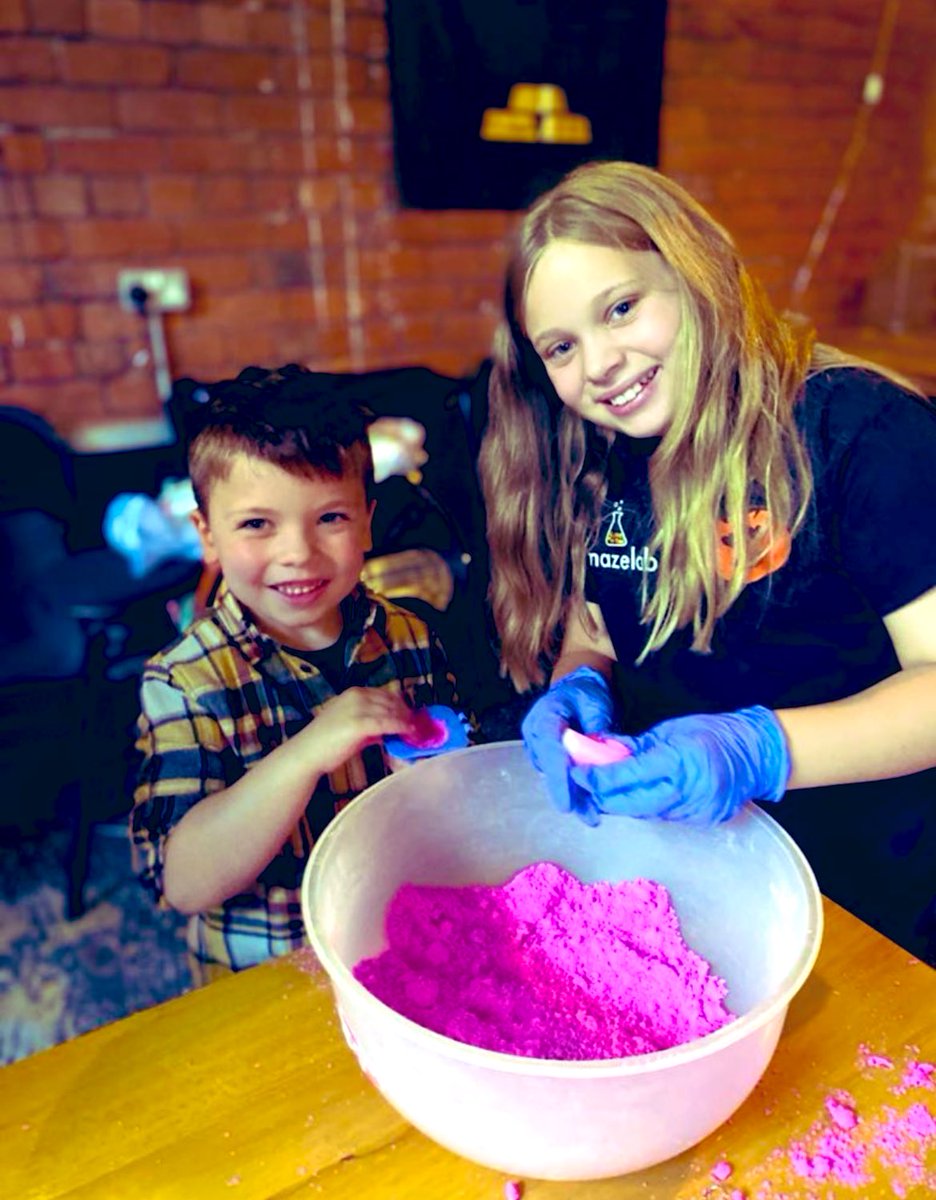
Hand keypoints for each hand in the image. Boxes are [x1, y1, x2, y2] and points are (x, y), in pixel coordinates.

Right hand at [299, 687, 413, 775]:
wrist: (307, 753)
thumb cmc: (327, 743)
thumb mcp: (351, 726)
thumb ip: (371, 725)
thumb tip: (391, 729)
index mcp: (354, 693)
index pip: (386, 694)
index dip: (402, 705)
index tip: (412, 716)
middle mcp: (356, 696)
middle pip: (392, 701)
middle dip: (407, 713)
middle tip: (419, 726)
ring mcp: (357, 708)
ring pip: (391, 711)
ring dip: (407, 720)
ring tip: (417, 731)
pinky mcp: (358, 724)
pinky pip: (386, 723)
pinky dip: (400, 727)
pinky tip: (408, 733)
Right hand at [521, 666, 613, 819]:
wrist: (576, 688)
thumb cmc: (585, 693)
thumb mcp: (595, 704)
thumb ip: (597, 727)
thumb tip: (605, 750)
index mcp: (544, 716)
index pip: (549, 749)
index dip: (558, 778)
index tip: (566, 804)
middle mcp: (535, 734)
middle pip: (550, 769)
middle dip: (569, 795)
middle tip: (590, 817)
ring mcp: (540, 748)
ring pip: (555, 777)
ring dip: (574, 797)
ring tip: (593, 816)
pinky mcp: (548, 758)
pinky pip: (561, 776)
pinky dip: (575, 790)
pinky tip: (590, 806)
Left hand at [570, 706, 789, 824]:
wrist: (756, 754)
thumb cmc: (712, 733)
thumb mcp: (670, 730)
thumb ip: (636, 746)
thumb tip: (601, 752)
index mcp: (678, 761)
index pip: (627, 775)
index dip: (597, 777)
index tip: (576, 774)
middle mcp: (687, 791)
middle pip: (630, 804)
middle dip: (602, 797)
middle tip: (583, 787)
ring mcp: (695, 811)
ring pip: (644, 813)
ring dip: (621, 804)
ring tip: (604, 791)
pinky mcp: (700, 821)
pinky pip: (662, 817)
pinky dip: (644, 807)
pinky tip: (634, 796)